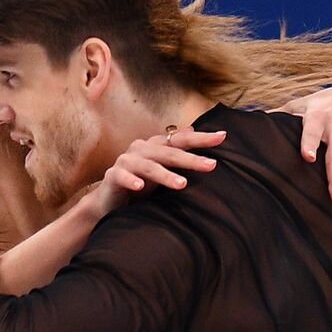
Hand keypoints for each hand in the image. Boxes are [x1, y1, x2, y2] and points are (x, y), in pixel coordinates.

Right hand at [88, 128, 226, 217]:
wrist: (109, 201)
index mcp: (154, 146)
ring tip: (182, 185)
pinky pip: (123, 177)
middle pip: (168, 152)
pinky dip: (132, 181)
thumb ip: (175, 151)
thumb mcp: (160, 168)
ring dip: (165, 175)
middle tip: (211, 165)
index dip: (200, 138)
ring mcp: (125, 161)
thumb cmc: (139, 184)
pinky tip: (141, 188)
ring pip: (148, 166)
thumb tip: (192, 129)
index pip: (180, 139)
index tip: (222, 137)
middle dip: (190, 159)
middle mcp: (140, 149)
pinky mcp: (112, 176)